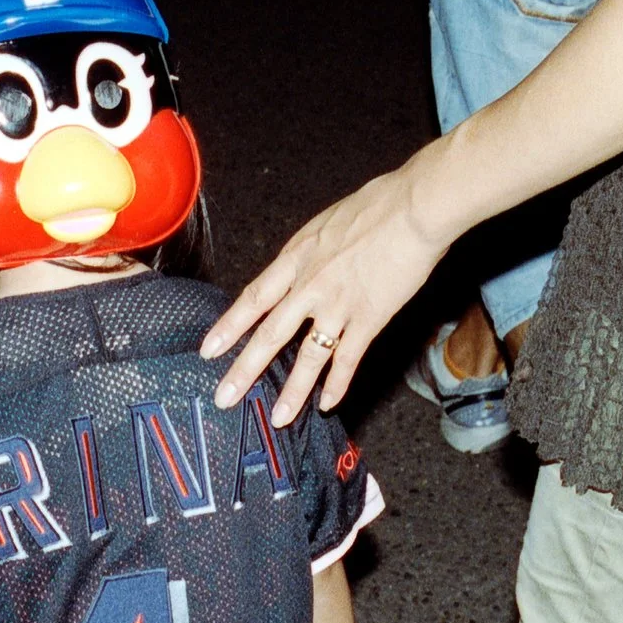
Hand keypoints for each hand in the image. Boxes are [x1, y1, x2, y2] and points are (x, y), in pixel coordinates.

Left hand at [202, 160, 451, 423]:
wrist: (414, 208)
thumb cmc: (377, 205)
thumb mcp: (327, 223)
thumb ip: (311, 251)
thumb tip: (303, 266)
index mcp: (297, 257)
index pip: (254, 298)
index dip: (229, 326)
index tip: (208, 349)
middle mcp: (310, 285)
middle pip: (270, 334)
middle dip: (244, 369)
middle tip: (225, 397)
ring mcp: (339, 304)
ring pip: (308, 356)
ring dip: (292, 390)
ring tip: (280, 417)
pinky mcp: (369, 318)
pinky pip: (348, 359)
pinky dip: (337, 384)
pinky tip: (327, 404)